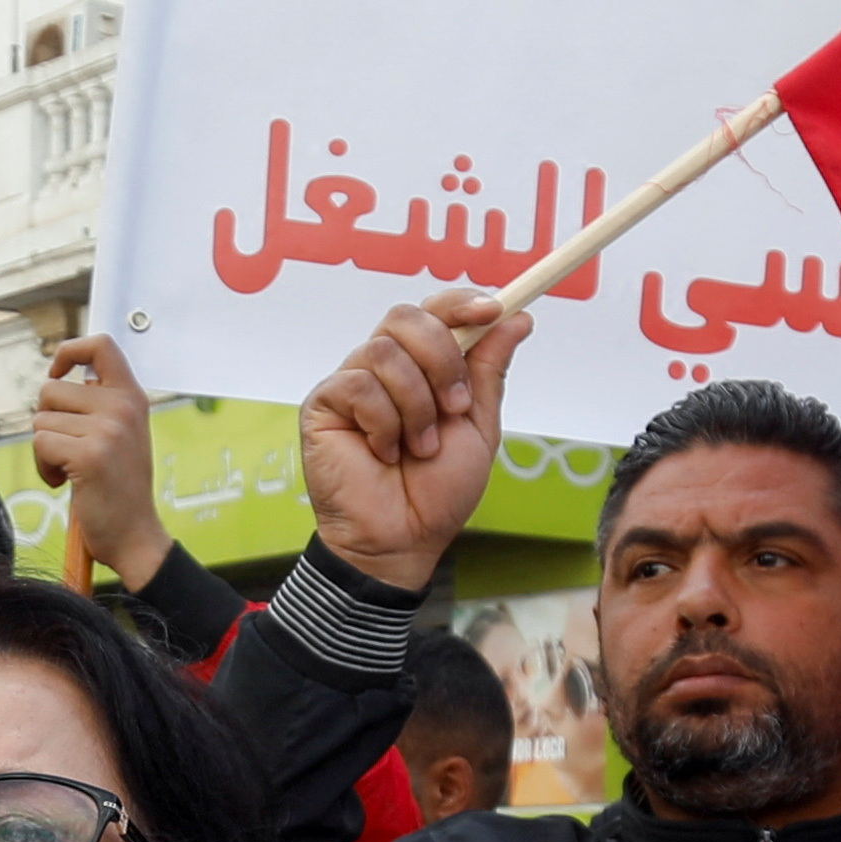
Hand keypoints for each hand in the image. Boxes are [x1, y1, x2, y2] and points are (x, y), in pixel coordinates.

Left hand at [30, 332, 174, 589]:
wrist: (135, 536)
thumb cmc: (120, 489)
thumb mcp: (121, 434)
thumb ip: (100, 404)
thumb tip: (63, 378)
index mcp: (131, 397)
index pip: (100, 345)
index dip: (69, 351)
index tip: (56, 373)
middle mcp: (123, 406)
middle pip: (51, 390)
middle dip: (47, 422)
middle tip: (67, 450)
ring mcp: (108, 429)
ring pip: (41, 420)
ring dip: (44, 449)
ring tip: (69, 470)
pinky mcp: (89, 454)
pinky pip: (41, 444)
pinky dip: (43, 468)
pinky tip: (63, 483)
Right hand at [297, 295, 527, 589]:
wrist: (402, 539)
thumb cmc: (437, 492)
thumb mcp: (478, 426)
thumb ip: (489, 371)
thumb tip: (517, 317)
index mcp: (422, 366)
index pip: (434, 310)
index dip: (461, 302)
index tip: (493, 310)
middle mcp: (384, 367)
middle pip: (406, 317)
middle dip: (441, 357)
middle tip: (455, 407)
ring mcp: (352, 383)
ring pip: (385, 352)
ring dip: (416, 405)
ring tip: (419, 448)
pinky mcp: (323, 403)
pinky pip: (358, 385)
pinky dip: (383, 423)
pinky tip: (384, 453)